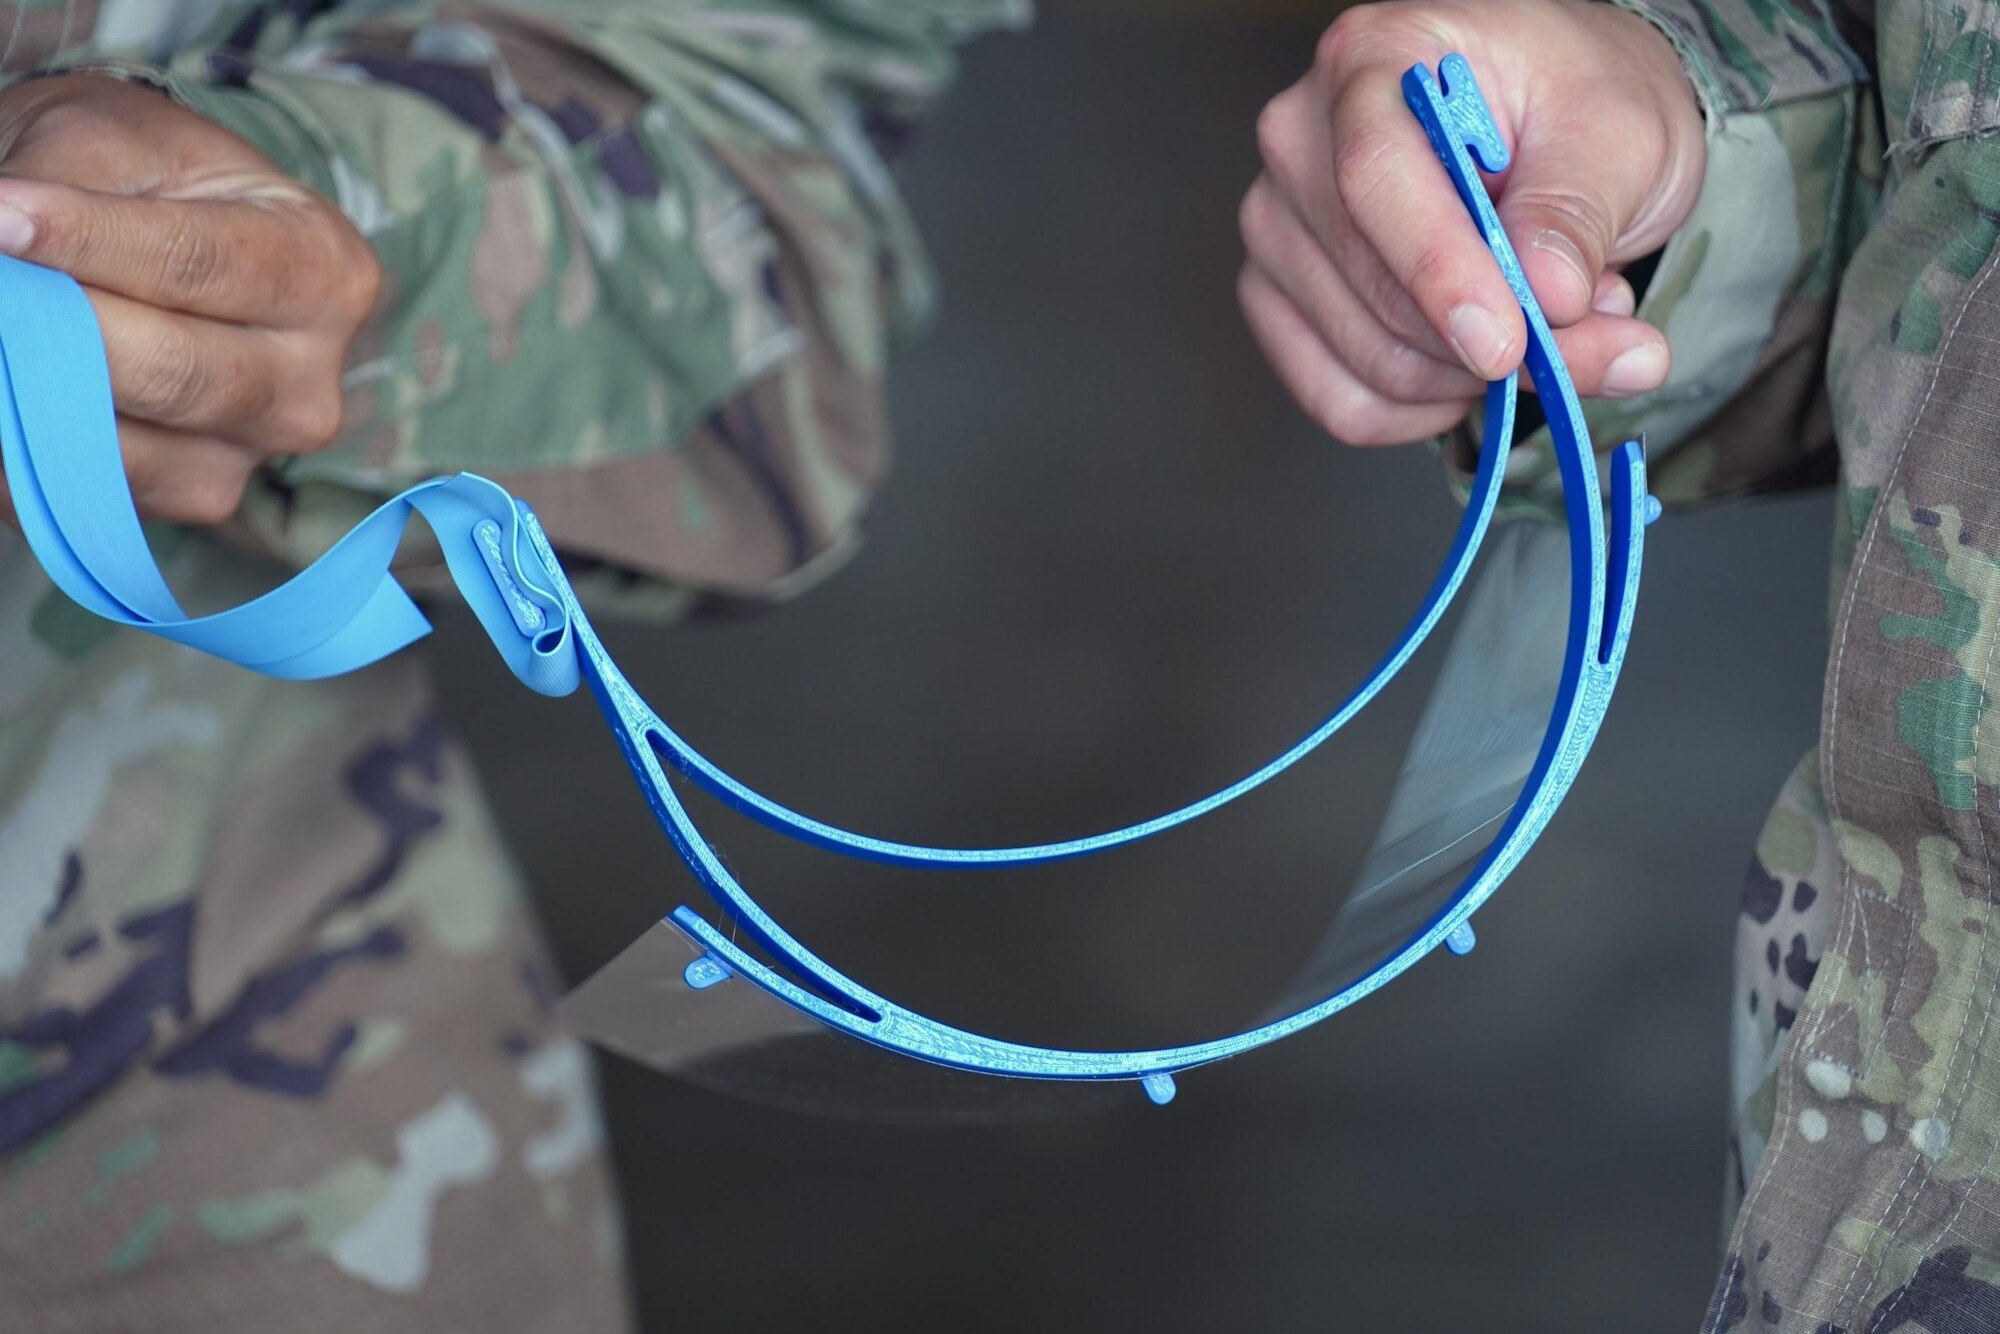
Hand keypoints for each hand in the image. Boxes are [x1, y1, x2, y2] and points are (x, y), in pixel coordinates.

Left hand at [0, 74, 379, 524]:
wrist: (163, 236)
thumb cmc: (144, 178)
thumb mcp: (110, 141)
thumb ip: (60, 187)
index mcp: (323, 270)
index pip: (196, 265)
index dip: (87, 242)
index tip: (2, 219)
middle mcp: (309, 380)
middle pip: (173, 371)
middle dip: (58, 331)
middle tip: (2, 294)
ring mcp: (259, 452)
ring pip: (129, 443)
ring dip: (35, 393)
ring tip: (8, 339)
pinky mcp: (200, 495)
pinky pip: (92, 490)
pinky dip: (27, 446)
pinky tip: (12, 394)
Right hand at [1239, 0, 1704, 444]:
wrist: (1557, 128)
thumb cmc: (1577, 105)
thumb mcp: (1621, 133)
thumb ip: (1581, 214)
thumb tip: (1547, 299)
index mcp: (1372, 59)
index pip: (1374, 176)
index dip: (1439, 270)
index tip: (1506, 343)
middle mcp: (1301, 140)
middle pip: (1375, 285)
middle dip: (1496, 344)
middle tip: (1600, 336)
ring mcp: (1279, 227)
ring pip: (1368, 358)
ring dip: (1474, 377)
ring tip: (1542, 324)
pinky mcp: (1279, 300)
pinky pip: (1342, 400)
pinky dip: (1424, 412)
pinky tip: (1474, 371)